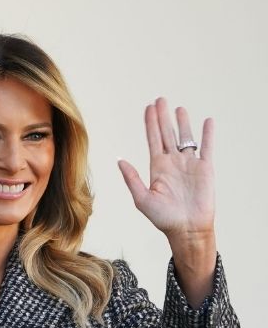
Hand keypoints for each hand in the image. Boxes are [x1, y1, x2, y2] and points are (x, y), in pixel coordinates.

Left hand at [117, 97, 217, 305]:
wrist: (187, 229)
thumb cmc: (163, 218)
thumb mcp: (142, 198)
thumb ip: (132, 178)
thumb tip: (120, 160)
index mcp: (157, 168)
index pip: (153, 140)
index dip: (150, 124)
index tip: (148, 108)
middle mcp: (173, 163)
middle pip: (168, 134)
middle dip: (163, 117)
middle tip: (160, 99)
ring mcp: (189, 164)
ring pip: (186, 138)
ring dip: (183, 123)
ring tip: (179, 108)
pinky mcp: (205, 169)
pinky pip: (207, 148)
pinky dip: (207, 134)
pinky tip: (207, 121)